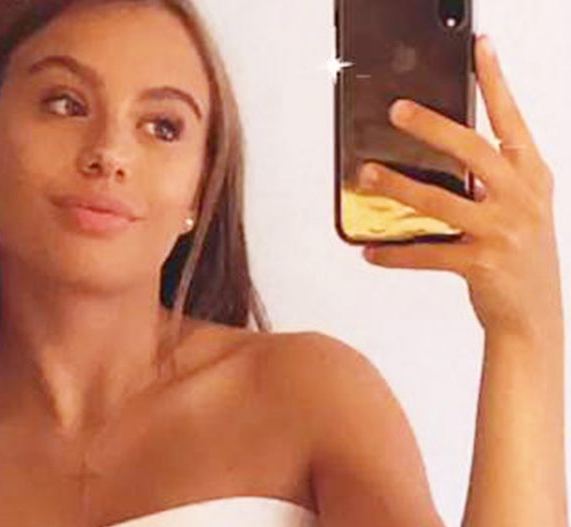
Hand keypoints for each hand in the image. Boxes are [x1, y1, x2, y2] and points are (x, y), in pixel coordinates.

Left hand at [357, 34, 562, 341]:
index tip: (480, 49)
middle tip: (397, 110)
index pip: (512, 121)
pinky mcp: (482, 265)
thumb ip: (492, 177)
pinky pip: (428, 254)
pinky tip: (370, 251)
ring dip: (398, 186)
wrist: (534, 318)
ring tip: (366, 174)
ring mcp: (503, 232)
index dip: (496, 82)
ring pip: (441, 201)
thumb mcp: (519, 207)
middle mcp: (521, 199)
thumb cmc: (519, 254)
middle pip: (473, 151)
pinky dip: (395, 253)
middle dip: (432, 127)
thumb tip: (439, 148)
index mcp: (531, 177)